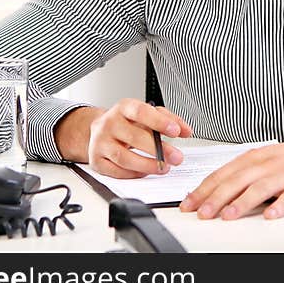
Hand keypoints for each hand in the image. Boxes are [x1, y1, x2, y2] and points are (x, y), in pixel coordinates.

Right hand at [56, 99, 192, 177]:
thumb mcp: (147, 114)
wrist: (99, 130)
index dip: (159, 122)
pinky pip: (116, 171)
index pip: (141, 112)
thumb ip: (169, 120)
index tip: (175, 131)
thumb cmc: (127, 122)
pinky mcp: (96, 161)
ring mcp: (100, 143)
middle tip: (176, 157)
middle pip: (134, 137)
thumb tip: (186, 131)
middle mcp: (109, 124)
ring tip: (164, 167)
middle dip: (159, 149)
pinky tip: (146, 172)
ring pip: (124, 157)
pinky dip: (134, 174)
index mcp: (123, 108)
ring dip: (147, 165)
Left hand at [179, 136, 283, 220]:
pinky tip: (269, 215)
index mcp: (254, 157)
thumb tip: (212, 190)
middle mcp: (268, 164)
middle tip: (203, 212)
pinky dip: (279, 206)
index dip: (205, 188)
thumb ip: (241, 173)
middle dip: (218, 197)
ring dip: (243, 202)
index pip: (224, 173)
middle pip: (238, 180)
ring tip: (229, 215)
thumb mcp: (263, 159)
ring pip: (261, 187)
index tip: (189, 203)